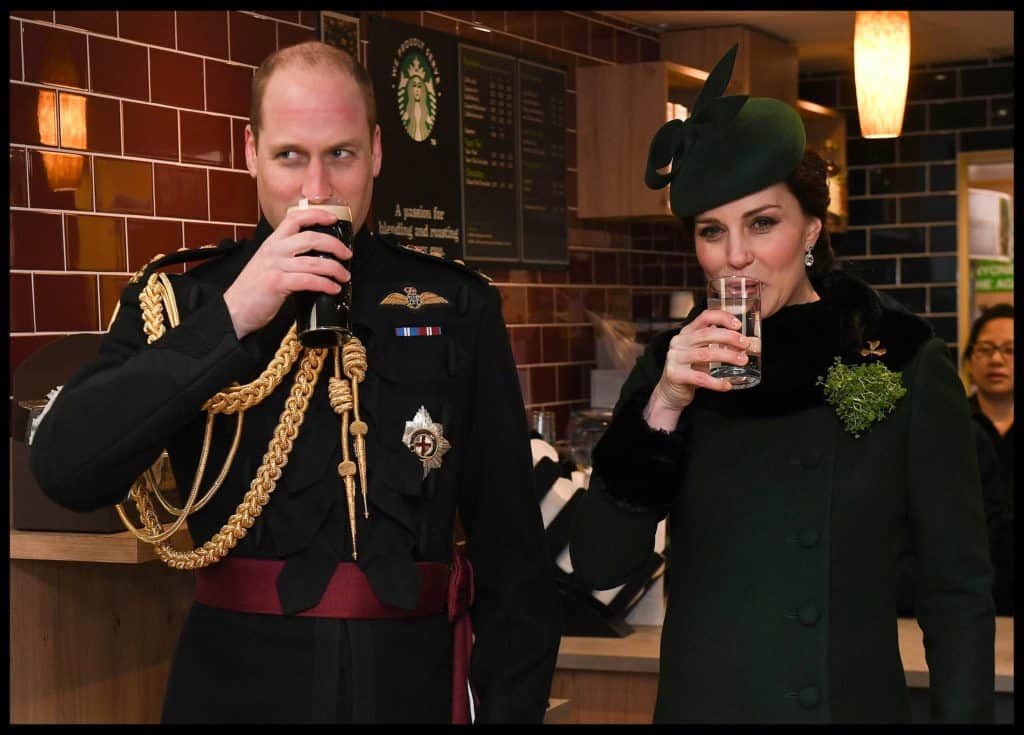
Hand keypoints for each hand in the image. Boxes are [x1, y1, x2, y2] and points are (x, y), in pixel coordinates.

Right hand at [223, 208, 352, 338]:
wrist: (233, 311)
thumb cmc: (254, 291)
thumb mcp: (268, 265)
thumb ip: (286, 258)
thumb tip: (315, 260)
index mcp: (272, 243)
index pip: (294, 218)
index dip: (316, 215)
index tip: (333, 218)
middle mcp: (273, 250)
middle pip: (310, 238)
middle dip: (334, 245)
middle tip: (347, 254)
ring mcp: (274, 266)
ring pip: (313, 261)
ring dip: (335, 268)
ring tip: (345, 276)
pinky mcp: (276, 283)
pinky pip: (308, 280)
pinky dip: (325, 284)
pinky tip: (333, 289)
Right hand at [644, 309, 749, 429]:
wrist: (671, 392)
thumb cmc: (691, 370)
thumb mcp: (702, 354)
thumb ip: (719, 347)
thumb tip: (749, 344)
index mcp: (686, 333)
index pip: (704, 317)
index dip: (722, 317)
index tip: (738, 325)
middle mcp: (679, 342)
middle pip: (707, 334)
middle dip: (729, 338)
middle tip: (745, 344)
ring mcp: (675, 358)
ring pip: (705, 354)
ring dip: (727, 357)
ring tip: (742, 361)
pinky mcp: (675, 375)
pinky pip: (700, 378)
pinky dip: (716, 382)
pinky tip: (727, 384)